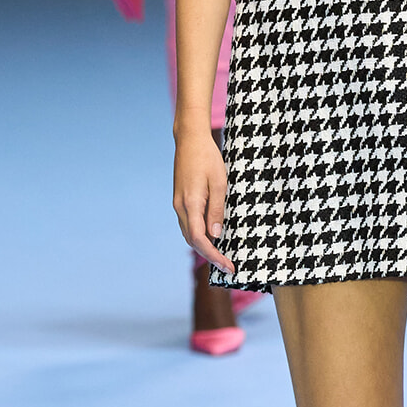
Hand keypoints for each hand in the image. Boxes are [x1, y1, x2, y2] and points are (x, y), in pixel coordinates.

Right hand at [173, 126, 232, 272]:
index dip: (214, 256)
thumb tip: (216, 234)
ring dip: (203, 248)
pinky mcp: (180, 200)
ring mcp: (178, 204)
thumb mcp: (219, 183)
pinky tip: (211, 238)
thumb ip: (217, 209)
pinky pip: (188, 225)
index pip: (200, 239)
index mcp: (190, 204)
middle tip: (228, 267)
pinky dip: (198, 237)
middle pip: (192, 241)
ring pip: (189, 234)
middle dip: (210, 256)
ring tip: (221, 257)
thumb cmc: (208, 158)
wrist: (190, 140)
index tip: (228, 266)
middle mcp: (180, 207)